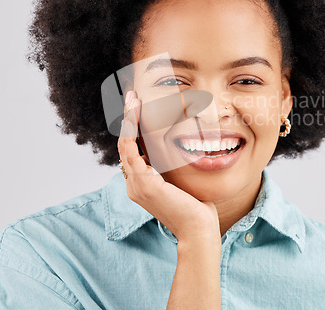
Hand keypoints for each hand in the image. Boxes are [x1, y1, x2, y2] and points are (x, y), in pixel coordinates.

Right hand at [117, 90, 220, 243]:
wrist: (199, 228)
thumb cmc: (195, 206)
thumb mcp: (181, 180)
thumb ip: (172, 166)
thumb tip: (176, 148)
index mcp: (140, 183)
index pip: (132, 150)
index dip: (133, 128)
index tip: (138, 107)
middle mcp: (133, 183)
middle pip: (125, 144)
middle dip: (128, 118)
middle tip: (132, 96)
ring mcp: (136, 184)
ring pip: (126, 144)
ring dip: (129, 119)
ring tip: (133, 99)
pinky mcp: (144, 183)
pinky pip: (131, 151)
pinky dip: (132, 130)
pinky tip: (136, 114)